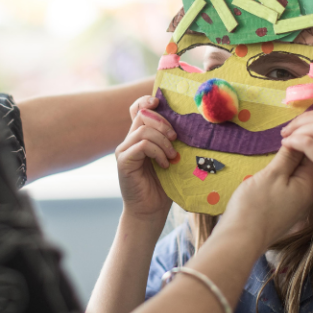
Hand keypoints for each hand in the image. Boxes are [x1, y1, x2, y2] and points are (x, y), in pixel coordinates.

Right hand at [115, 96, 176, 223]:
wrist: (150, 211)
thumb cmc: (164, 185)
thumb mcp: (171, 157)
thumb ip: (171, 140)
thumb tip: (189, 123)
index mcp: (140, 137)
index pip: (138, 109)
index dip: (146, 101)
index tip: (159, 102)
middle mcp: (129, 140)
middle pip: (143, 115)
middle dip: (163, 123)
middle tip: (176, 139)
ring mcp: (124, 150)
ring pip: (144, 130)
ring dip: (163, 141)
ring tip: (172, 156)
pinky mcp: (123, 161)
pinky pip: (142, 145)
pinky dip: (157, 152)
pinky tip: (165, 164)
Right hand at [219, 145, 312, 248]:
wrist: (241, 239)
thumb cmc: (256, 206)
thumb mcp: (272, 174)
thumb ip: (288, 156)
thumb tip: (300, 139)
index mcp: (310, 184)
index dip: (303, 136)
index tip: (287, 129)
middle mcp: (308, 193)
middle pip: (308, 161)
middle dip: (297, 146)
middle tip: (280, 136)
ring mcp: (297, 200)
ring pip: (297, 171)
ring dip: (288, 158)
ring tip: (275, 148)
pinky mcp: (286, 205)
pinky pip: (289, 181)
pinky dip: (282, 171)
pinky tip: (271, 167)